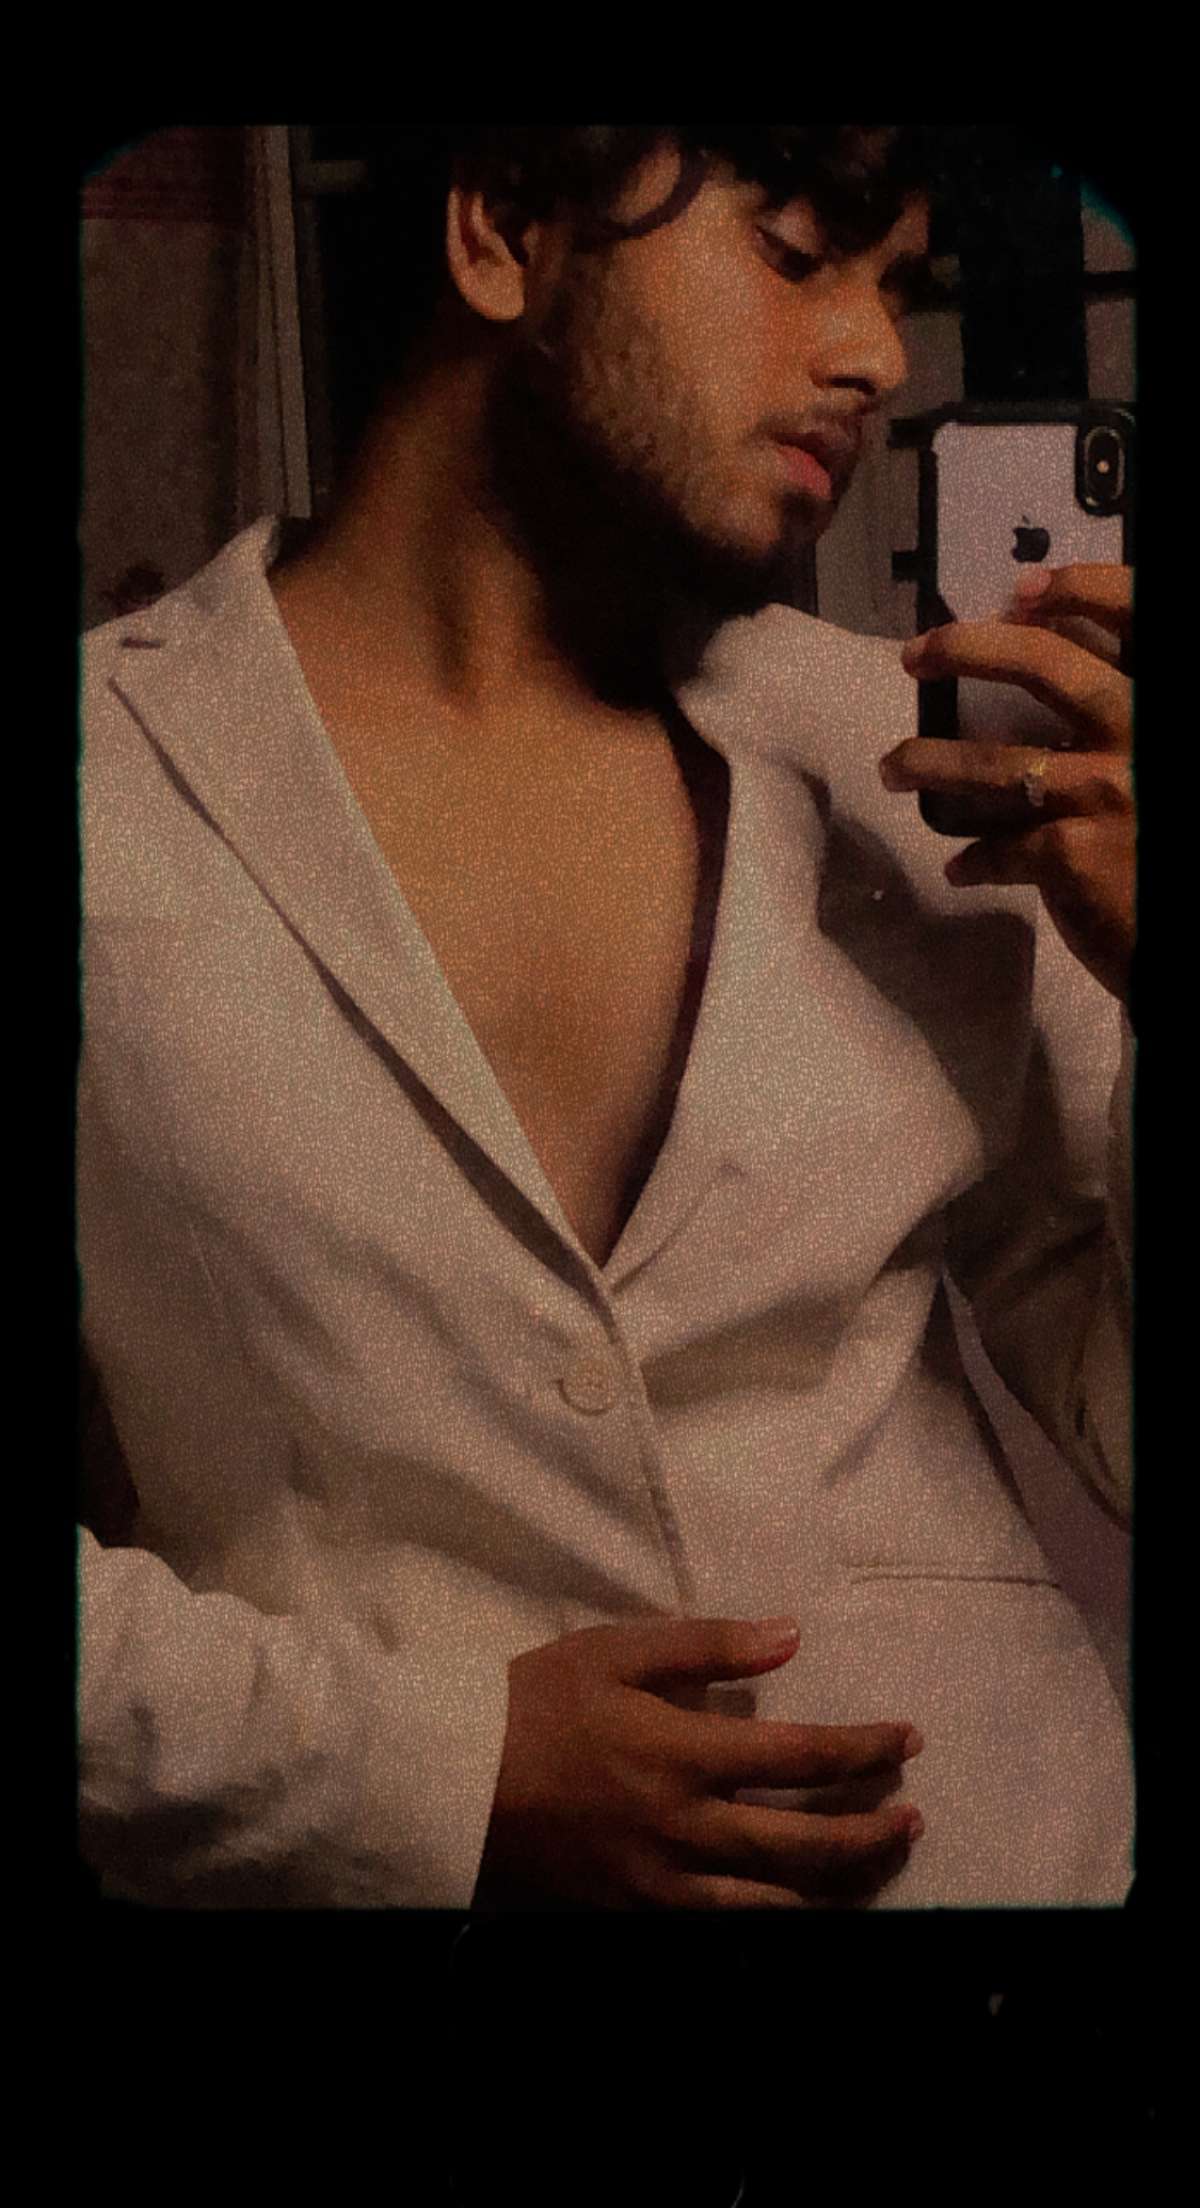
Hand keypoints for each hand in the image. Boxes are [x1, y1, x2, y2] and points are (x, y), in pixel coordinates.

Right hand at [471, 1615, 923, 1909]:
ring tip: (878, 1867)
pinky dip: (772, 1922)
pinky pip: (720, 1929)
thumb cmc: (538, 1699)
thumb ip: (709, 1646)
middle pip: (802, 1842)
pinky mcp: (636, 1910)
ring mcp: (661, 1879)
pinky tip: (800, 1911)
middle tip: (914, 1817)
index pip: (800, 1756)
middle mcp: (684, 1824)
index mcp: (684, 1751)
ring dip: (837, 1884)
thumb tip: (791, 1637)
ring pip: (772, 1900)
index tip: (908, 1739)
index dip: (863, 1749)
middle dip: (869, 1831)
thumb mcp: (618, 1651)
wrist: (455, 1776)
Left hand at [879, 565, 1133, 1007]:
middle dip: (970, 649)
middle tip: (916, 655)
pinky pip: (1006, 848)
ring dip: (932, 761)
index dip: (1081, 588)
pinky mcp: (1075, 854)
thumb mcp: (1160, 764)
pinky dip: (978, 859)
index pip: (1137, 613)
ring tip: (892, 766)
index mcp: (1160, 703)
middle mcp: (1144, 731)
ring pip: (998, 763)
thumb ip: (1127, 720)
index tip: (1022, 591)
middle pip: (1046, 665)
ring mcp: (1109, 792)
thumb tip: (1056, 681)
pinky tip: (962, 868)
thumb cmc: (1168, 847)